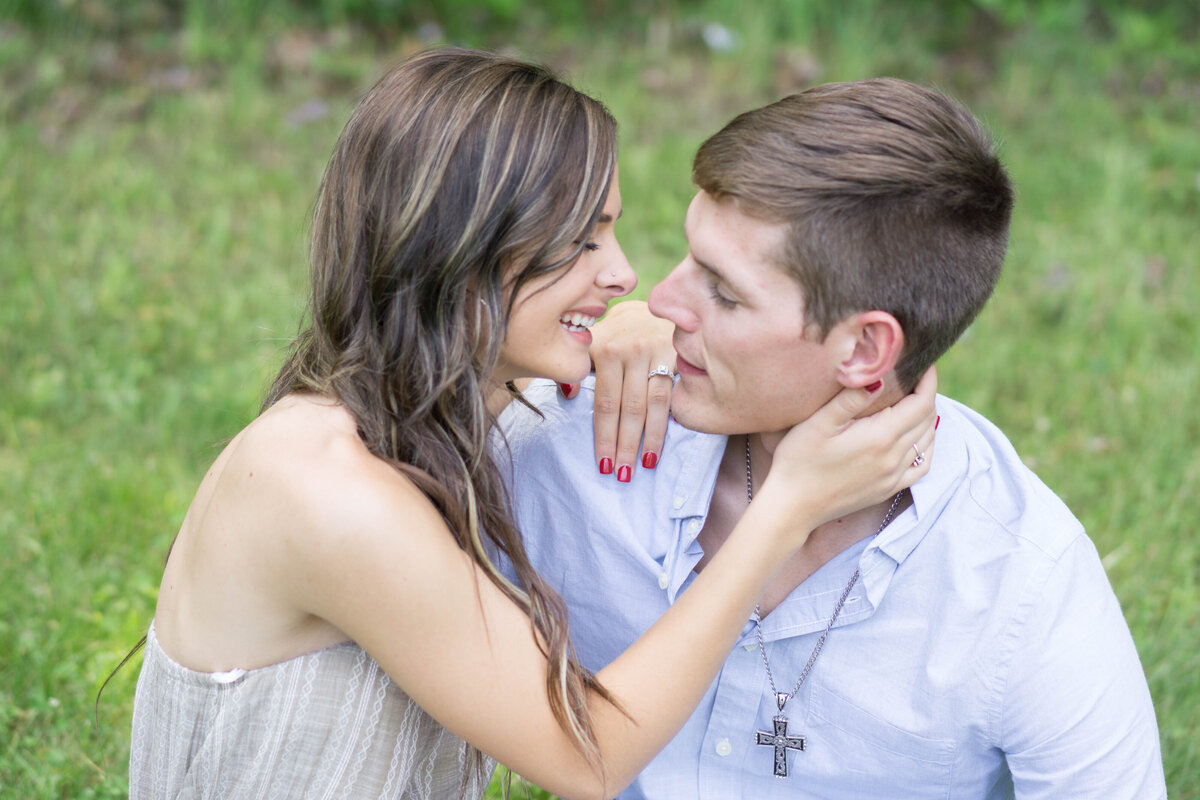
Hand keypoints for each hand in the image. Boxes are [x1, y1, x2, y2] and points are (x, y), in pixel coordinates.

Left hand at [561, 301, 675, 480]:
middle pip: (628, 409)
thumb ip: (579, 369)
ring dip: (650, 439)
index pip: (604, 403)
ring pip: (653, 405)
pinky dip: (671, 419)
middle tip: (623, 475)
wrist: (657, 306)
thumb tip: (566, 394)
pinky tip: (669, 438)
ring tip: (645, 465)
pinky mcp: (677, 354)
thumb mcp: (594, 343)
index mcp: (604, 349)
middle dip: (625, 445)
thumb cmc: (621, 333)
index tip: (604, 464)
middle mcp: (629, 350)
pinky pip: (673, 393)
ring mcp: (655, 351)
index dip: (604, 436)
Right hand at [759, 368, 938, 533]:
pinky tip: (917, 439)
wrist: (793, 506)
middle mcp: (894, 457)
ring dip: (926, 418)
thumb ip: (848, 400)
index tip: (923, 364)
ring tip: (914, 401)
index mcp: (880, 437)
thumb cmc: (799, 461)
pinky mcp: (887, 489)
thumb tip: (878, 379)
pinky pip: (922, 466)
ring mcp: (893, 476)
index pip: (921, 403)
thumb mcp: (817, 424)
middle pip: (927, 419)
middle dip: (926, 394)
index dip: (928, 380)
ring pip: (927, 441)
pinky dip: (926, 447)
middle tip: (915, 377)